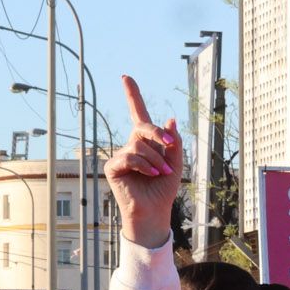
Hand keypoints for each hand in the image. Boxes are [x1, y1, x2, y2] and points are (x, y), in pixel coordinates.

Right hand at [106, 75, 182, 249]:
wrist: (154, 212)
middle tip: (169, 145)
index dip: (132, 95)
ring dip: (155, 158)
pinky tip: (151, 174)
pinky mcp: (113, 167)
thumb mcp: (175, 164)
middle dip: (157, 134)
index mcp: (146, 143)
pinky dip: (144, 165)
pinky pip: (130, 157)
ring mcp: (121, 155)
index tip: (126, 77)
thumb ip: (172, 143)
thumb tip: (170, 119)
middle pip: (142, 127)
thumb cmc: (163, 189)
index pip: (138, 114)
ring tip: (162, 173)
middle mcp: (131, 145)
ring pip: (138, 144)